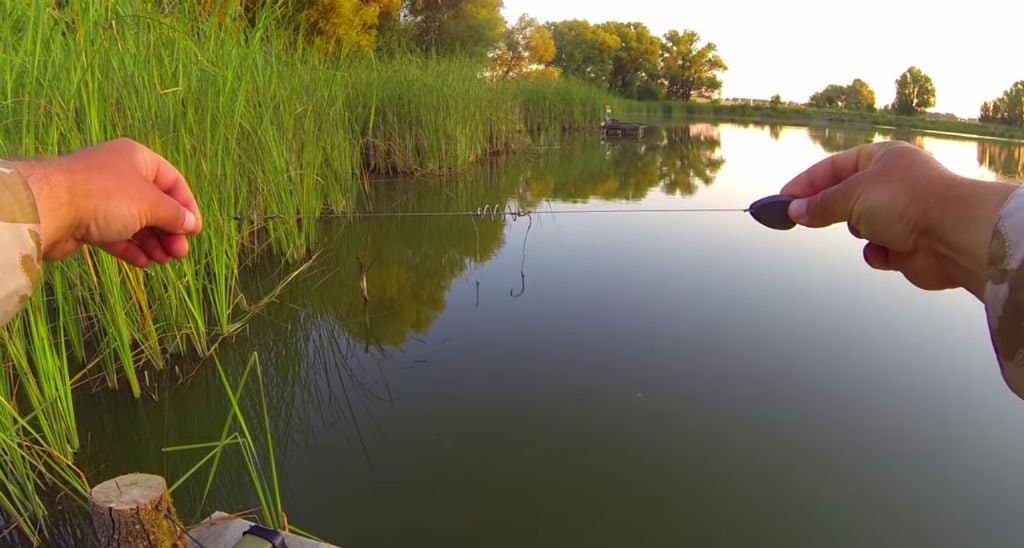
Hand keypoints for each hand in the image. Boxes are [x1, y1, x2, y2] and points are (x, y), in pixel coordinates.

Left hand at [14, 138, 202, 267]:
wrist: (49, 208)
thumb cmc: (105, 197)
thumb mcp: (150, 204)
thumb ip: (174, 215)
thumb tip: (190, 224)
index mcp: (137, 159)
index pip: (173, 182)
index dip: (187, 207)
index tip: (195, 231)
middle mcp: (119, 175)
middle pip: (155, 204)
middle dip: (170, 230)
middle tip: (180, 253)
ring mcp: (101, 198)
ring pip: (136, 222)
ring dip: (153, 242)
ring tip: (165, 261)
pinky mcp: (86, 220)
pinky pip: (116, 234)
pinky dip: (132, 248)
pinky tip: (145, 263)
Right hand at [781, 140, 1015, 298]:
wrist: (953, 236)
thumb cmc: (908, 201)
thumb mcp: (852, 195)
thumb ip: (820, 204)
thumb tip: (795, 211)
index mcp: (882, 158)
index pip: (833, 167)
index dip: (805, 183)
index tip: (782, 199)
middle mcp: (892, 183)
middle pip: (844, 196)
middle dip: (829, 209)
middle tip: (801, 219)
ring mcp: (900, 214)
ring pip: (858, 225)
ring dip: (859, 231)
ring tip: (871, 231)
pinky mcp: (906, 243)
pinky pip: (875, 250)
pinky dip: (877, 252)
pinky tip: (889, 250)